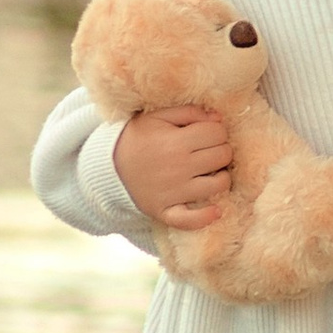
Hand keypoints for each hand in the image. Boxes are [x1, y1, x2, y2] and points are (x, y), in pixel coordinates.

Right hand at [114, 102, 234, 230]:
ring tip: (210, 171)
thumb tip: (218, 119)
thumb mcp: (157, 116)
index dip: (217, 130)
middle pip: (223, 156)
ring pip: (219, 185)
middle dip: (221, 149)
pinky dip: (205, 217)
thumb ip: (189, 112)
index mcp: (176, 142)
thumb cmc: (137, 138)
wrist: (109, 167)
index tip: (208, 132)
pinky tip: (215, 209)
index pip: (217, 132)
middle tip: (209, 150)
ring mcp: (174, 192)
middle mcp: (178, 168)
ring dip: (220, 176)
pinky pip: (191, 220)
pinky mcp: (166, 212)